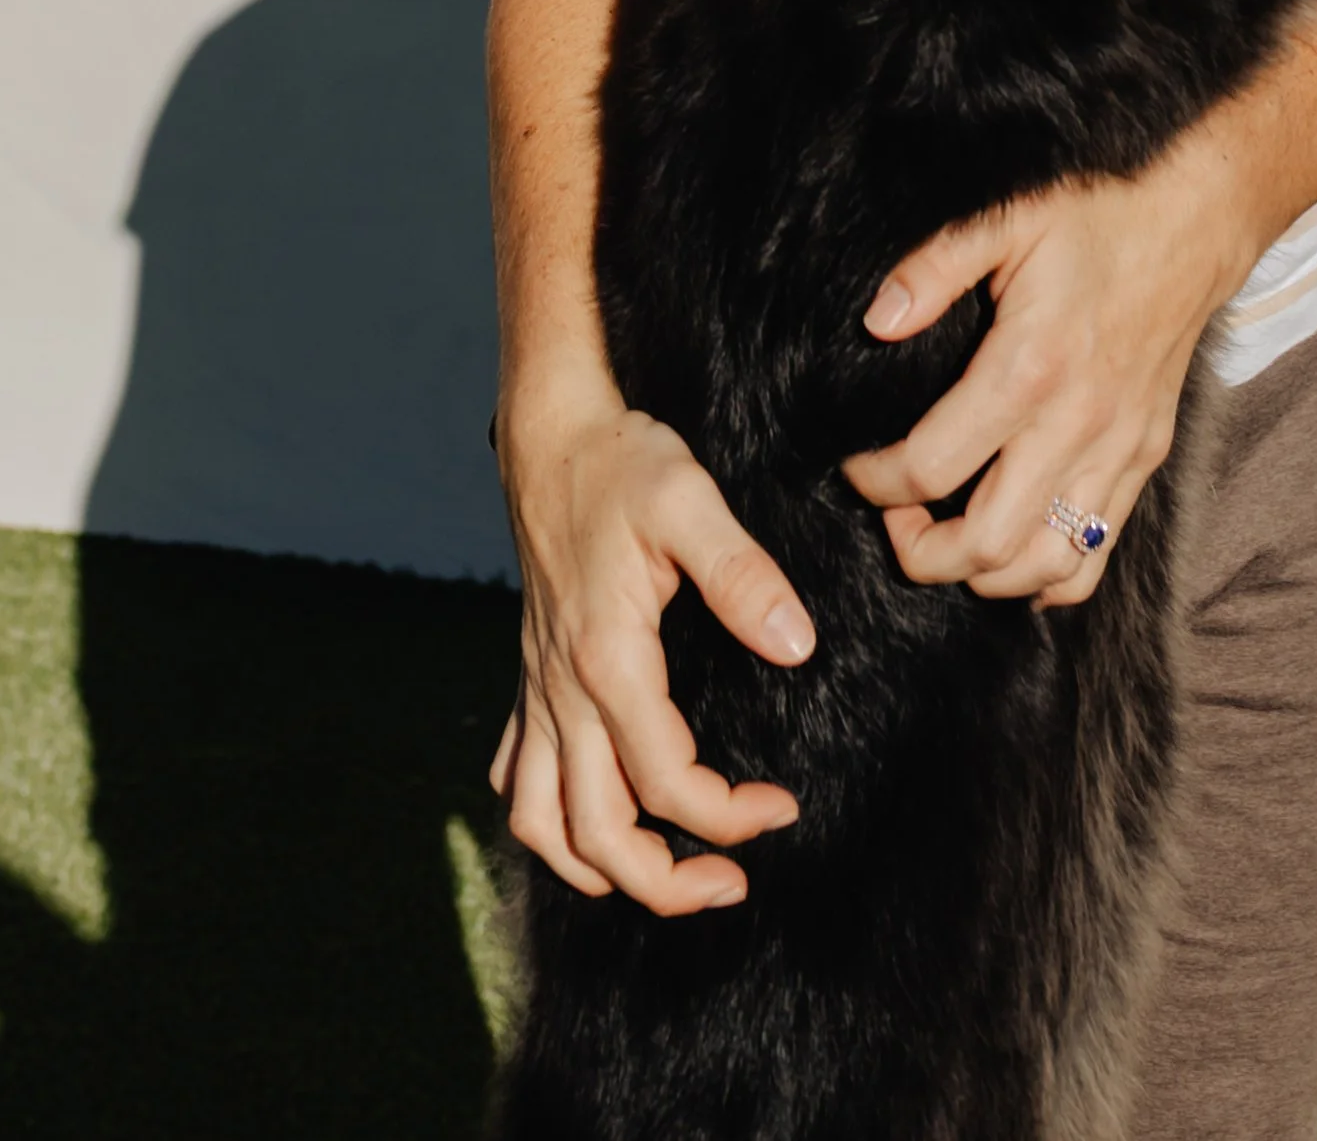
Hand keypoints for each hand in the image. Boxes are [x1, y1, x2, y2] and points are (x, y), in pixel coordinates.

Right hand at [491, 370, 814, 913]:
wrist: (552, 435)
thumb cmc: (624, 463)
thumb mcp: (691, 501)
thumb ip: (743, 576)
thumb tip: (796, 646)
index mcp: (607, 658)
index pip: (664, 781)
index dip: (727, 816)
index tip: (782, 806)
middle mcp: (563, 689)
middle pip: (598, 833)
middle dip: (666, 881)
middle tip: (734, 880)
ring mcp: (539, 689)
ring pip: (543, 825)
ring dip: (597, 869)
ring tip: (663, 874)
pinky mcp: (530, 679)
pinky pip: (520, 781)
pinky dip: (551, 822)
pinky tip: (592, 818)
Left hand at [840, 144, 1252, 608]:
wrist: (1193, 227)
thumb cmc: (1096, 220)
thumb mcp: (1009, 219)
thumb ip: (937, 266)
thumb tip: (878, 322)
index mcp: (1030, 368)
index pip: (933, 467)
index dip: (878, 482)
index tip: (858, 467)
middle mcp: (1077, 424)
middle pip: (986, 543)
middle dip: (920, 550)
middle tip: (895, 516)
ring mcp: (1118, 451)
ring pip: (1043, 567)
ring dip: (981, 574)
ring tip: (946, 537)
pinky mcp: (1144, 461)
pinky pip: (1095, 555)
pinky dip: (1048, 576)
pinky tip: (1013, 550)